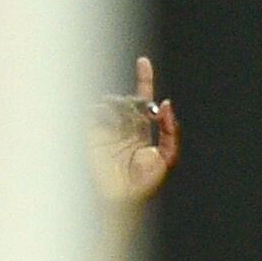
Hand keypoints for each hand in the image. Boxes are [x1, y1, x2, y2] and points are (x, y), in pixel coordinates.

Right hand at [92, 56, 179, 206]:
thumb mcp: (167, 158)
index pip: (143, 100)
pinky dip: (102, 111)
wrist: (119, 199)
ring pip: (111, 102)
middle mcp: (123, 127)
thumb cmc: (143, 184)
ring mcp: (106, 129)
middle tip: (141, 113)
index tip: (143, 61)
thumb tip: (165, 104)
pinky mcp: (90, 133)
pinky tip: (111, 124)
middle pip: (127, 99)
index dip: (144, 79)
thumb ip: (170, 131)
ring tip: (125, 125)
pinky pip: (94, 110)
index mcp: (141, 131)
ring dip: (120, 107)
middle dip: (135, 101)